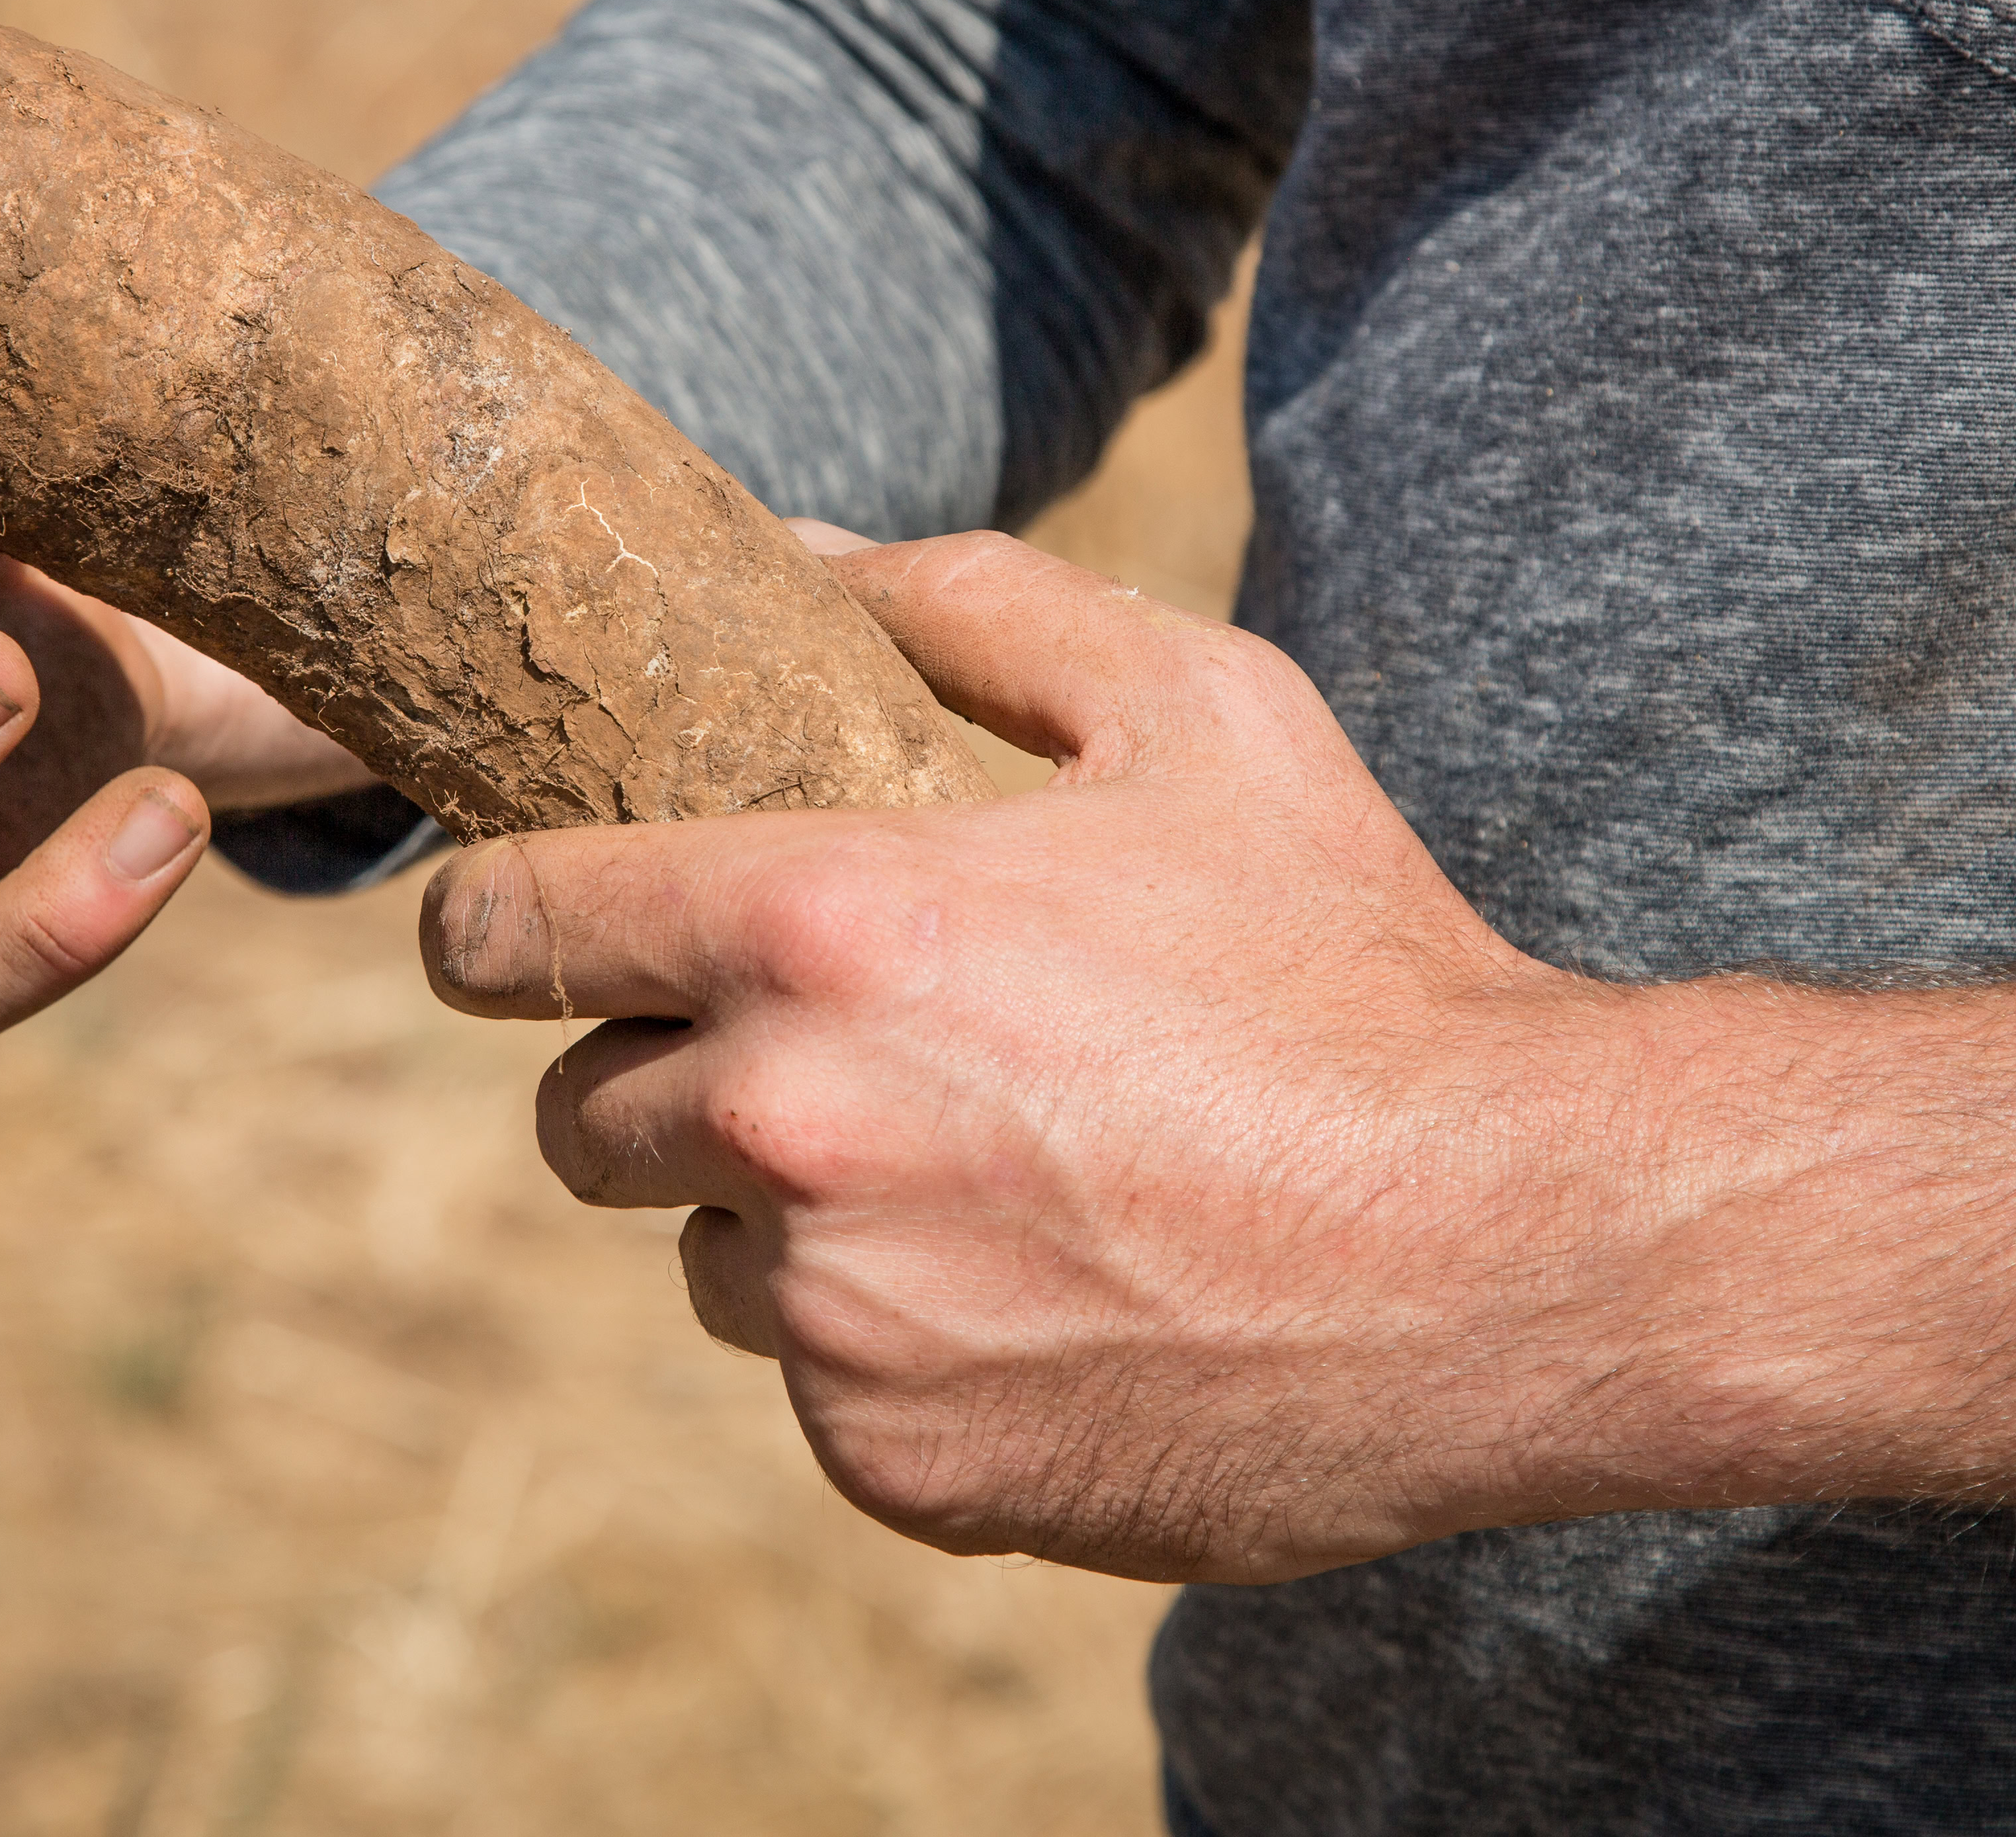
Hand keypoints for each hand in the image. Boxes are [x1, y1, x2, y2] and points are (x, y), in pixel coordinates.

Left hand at [420, 530, 1682, 1583]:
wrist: (1517, 1245)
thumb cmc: (1354, 957)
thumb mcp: (1197, 711)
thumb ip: (969, 608)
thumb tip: (793, 550)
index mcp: (821, 931)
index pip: (510, 933)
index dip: (498, 926)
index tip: (523, 934)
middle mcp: (792, 1132)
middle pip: (584, 1113)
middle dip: (665, 1072)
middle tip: (819, 1048)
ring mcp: (839, 1323)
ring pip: (706, 1256)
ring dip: (784, 1216)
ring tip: (979, 1167)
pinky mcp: (900, 1465)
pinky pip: (820, 1387)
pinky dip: (891, 1343)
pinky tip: (1045, 1286)